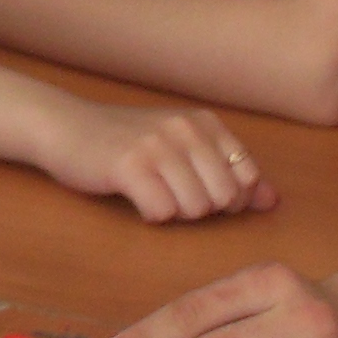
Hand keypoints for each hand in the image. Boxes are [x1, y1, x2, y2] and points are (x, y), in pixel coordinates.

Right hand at [46, 101, 280, 225]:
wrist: (65, 127)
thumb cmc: (126, 142)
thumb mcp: (182, 147)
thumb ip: (229, 171)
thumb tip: (272, 201)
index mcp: (205, 122)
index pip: (247, 176)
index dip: (229, 198)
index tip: (199, 191)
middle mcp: (186, 129)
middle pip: (224, 197)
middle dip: (202, 209)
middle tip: (172, 195)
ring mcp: (157, 146)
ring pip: (195, 209)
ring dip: (175, 213)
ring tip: (153, 194)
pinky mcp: (129, 166)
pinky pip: (161, 212)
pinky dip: (150, 214)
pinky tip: (135, 198)